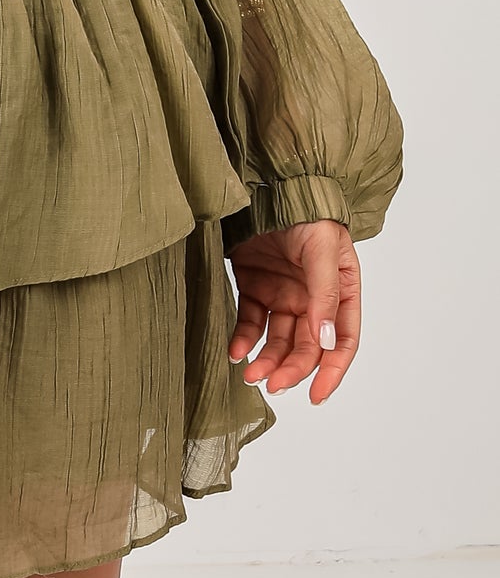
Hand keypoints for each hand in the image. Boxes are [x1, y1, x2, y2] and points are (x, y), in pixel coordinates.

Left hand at [227, 217, 360, 404]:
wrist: (267, 183)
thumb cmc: (306, 211)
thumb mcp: (322, 248)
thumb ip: (324, 293)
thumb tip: (324, 339)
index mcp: (340, 291)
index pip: (342, 341)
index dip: (332, 371)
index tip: (315, 395)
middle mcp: (313, 299)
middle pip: (306, 346)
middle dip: (291, 369)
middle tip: (270, 384)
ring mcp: (283, 294)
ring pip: (277, 340)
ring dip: (266, 360)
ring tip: (249, 374)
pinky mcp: (255, 286)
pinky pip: (250, 321)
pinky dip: (243, 338)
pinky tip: (235, 351)